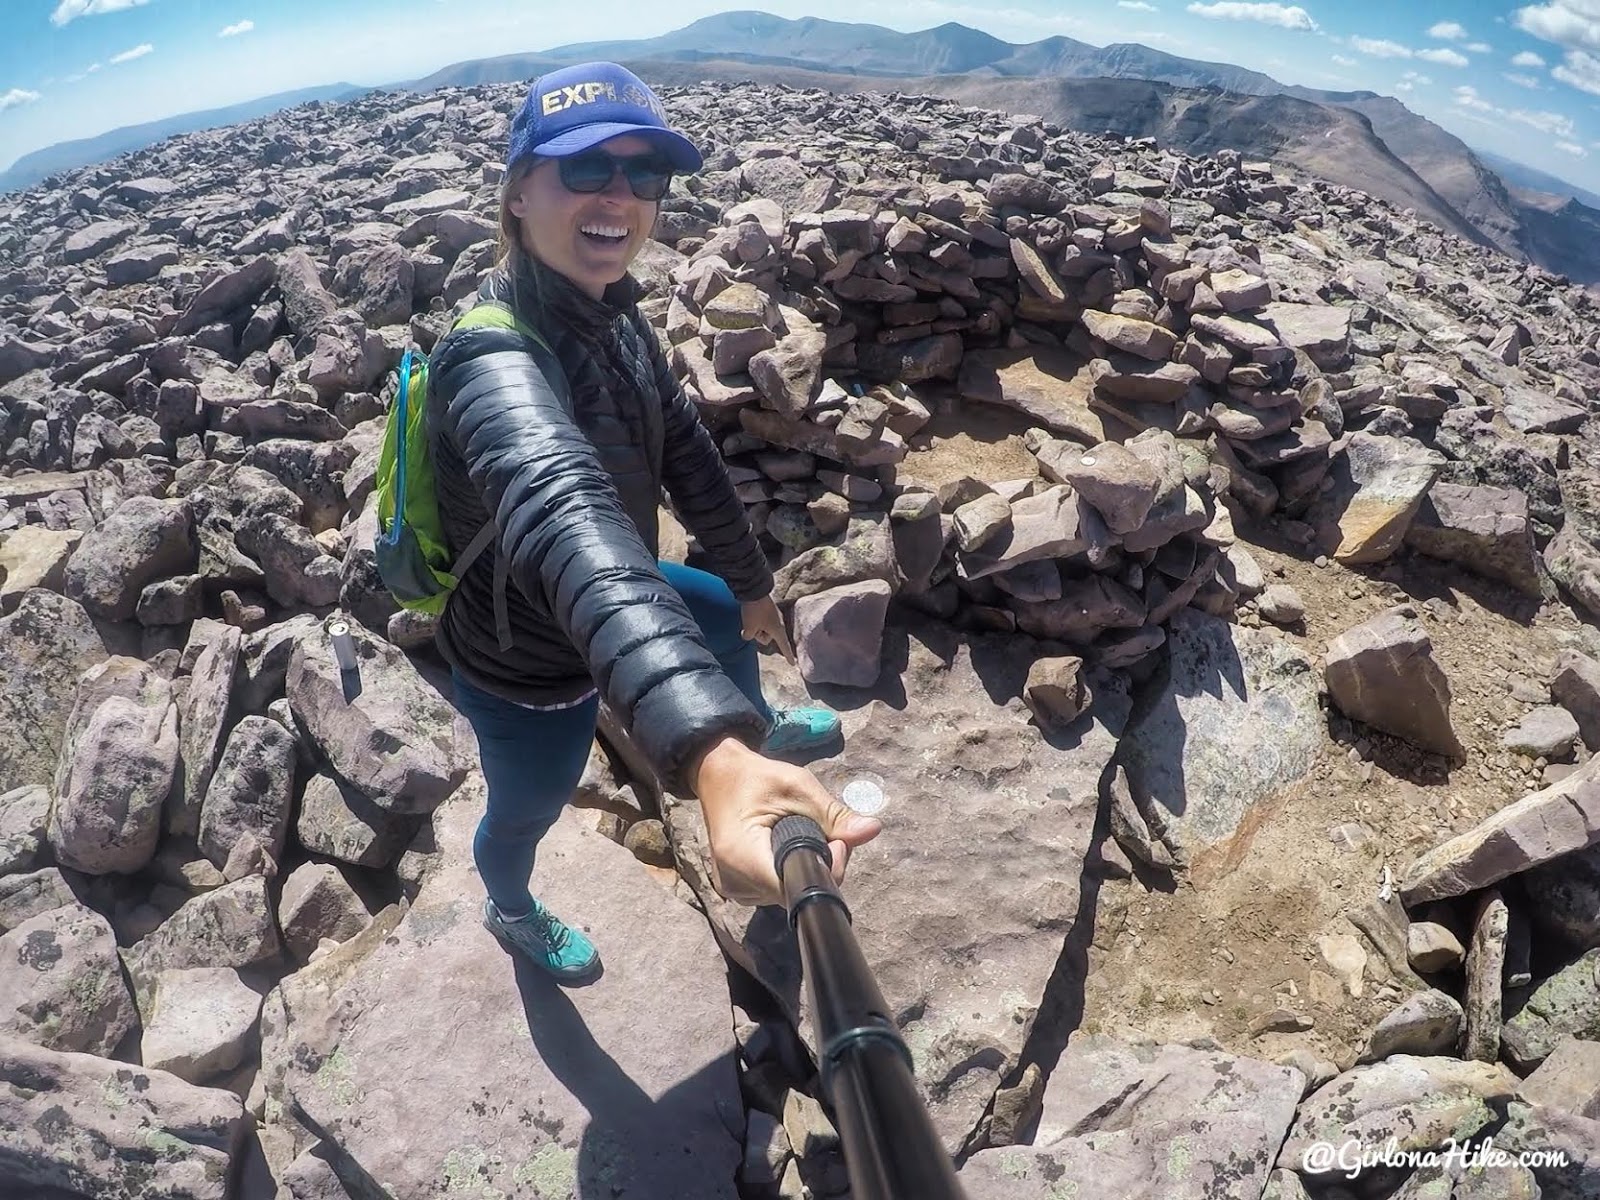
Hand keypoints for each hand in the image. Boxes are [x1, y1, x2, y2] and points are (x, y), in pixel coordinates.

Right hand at [689, 737, 881, 906]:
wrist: (716, 776)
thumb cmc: (755, 777)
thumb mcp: (797, 786)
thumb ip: (833, 814)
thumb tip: (873, 830)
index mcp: (743, 858)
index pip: (798, 886)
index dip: (827, 869)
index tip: (836, 841)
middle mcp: (736, 884)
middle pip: (796, 892)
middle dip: (821, 864)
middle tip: (823, 830)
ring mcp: (735, 891)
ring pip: (790, 893)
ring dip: (806, 868)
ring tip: (801, 833)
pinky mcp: (739, 890)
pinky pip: (778, 890)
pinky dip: (790, 871)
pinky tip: (787, 848)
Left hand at [740, 594, 795, 665]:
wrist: (754, 590)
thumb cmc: (754, 611)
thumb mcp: (750, 627)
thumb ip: (749, 636)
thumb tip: (748, 634)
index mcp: (777, 630)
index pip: (784, 646)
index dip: (788, 656)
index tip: (792, 664)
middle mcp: (778, 624)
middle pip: (768, 638)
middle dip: (759, 635)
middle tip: (752, 626)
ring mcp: (773, 616)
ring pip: (763, 629)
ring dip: (756, 627)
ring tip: (751, 618)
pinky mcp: (767, 611)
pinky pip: (761, 621)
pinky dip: (755, 621)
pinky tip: (751, 614)